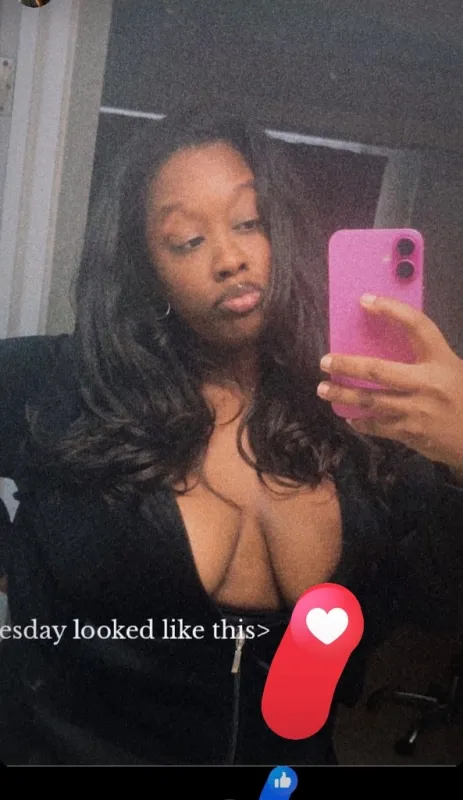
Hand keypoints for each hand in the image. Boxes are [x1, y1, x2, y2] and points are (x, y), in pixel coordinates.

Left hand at [317, 294, 462, 472]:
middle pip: (379, 370)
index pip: (416, 326)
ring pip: (371, 401)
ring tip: (324, 389)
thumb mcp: (453, 369)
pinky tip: (351, 417)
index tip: (366, 300)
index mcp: (442, 361)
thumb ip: (425, 359)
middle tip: (325, 361)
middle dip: (347, 364)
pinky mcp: (410, 434)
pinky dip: (362, 421)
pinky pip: (378, 425)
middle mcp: (428, 384)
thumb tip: (387, 346)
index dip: (391, 310)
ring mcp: (417, 411)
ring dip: (343, 395)